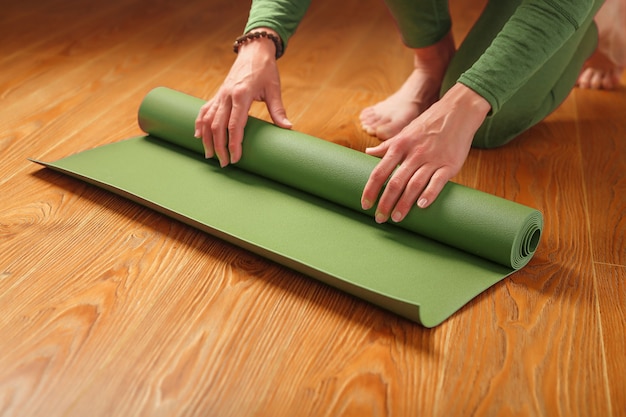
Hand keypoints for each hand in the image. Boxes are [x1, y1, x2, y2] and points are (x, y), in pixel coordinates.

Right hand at [195, 28, 291, 166]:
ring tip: (210, 155)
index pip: (234, 124)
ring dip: (207, 139)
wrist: (253, 51)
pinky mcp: (217, 94)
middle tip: (225, 163)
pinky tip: (198, 136)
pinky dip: (199, 124)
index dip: (234, 143)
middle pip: (218, 126)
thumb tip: (288, 128)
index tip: (236, 158)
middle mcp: (227, 95)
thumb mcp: (274, 89)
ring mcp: (220, 95)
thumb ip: (278, 110)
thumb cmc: (266, 70)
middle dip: (220, 147)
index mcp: (241, 94)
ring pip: (207, 120)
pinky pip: (204, 111)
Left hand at [360, 83, 490, 222]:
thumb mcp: (404, 133)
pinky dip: (429, 194)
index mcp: (399, 146)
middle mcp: (414, 154)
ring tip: (396, 218)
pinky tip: (422, 206)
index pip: (379, 172)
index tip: (365, 205)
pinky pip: (437, 182)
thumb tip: (368, 153)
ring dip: (404, 204)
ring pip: (414, 185)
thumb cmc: (428, 124)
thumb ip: (386, 146)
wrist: (458, 111)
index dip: (370, 190)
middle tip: (379, 218)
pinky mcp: (449, 164)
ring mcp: (432, 159)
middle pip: (395, 182)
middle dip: (385, 203)